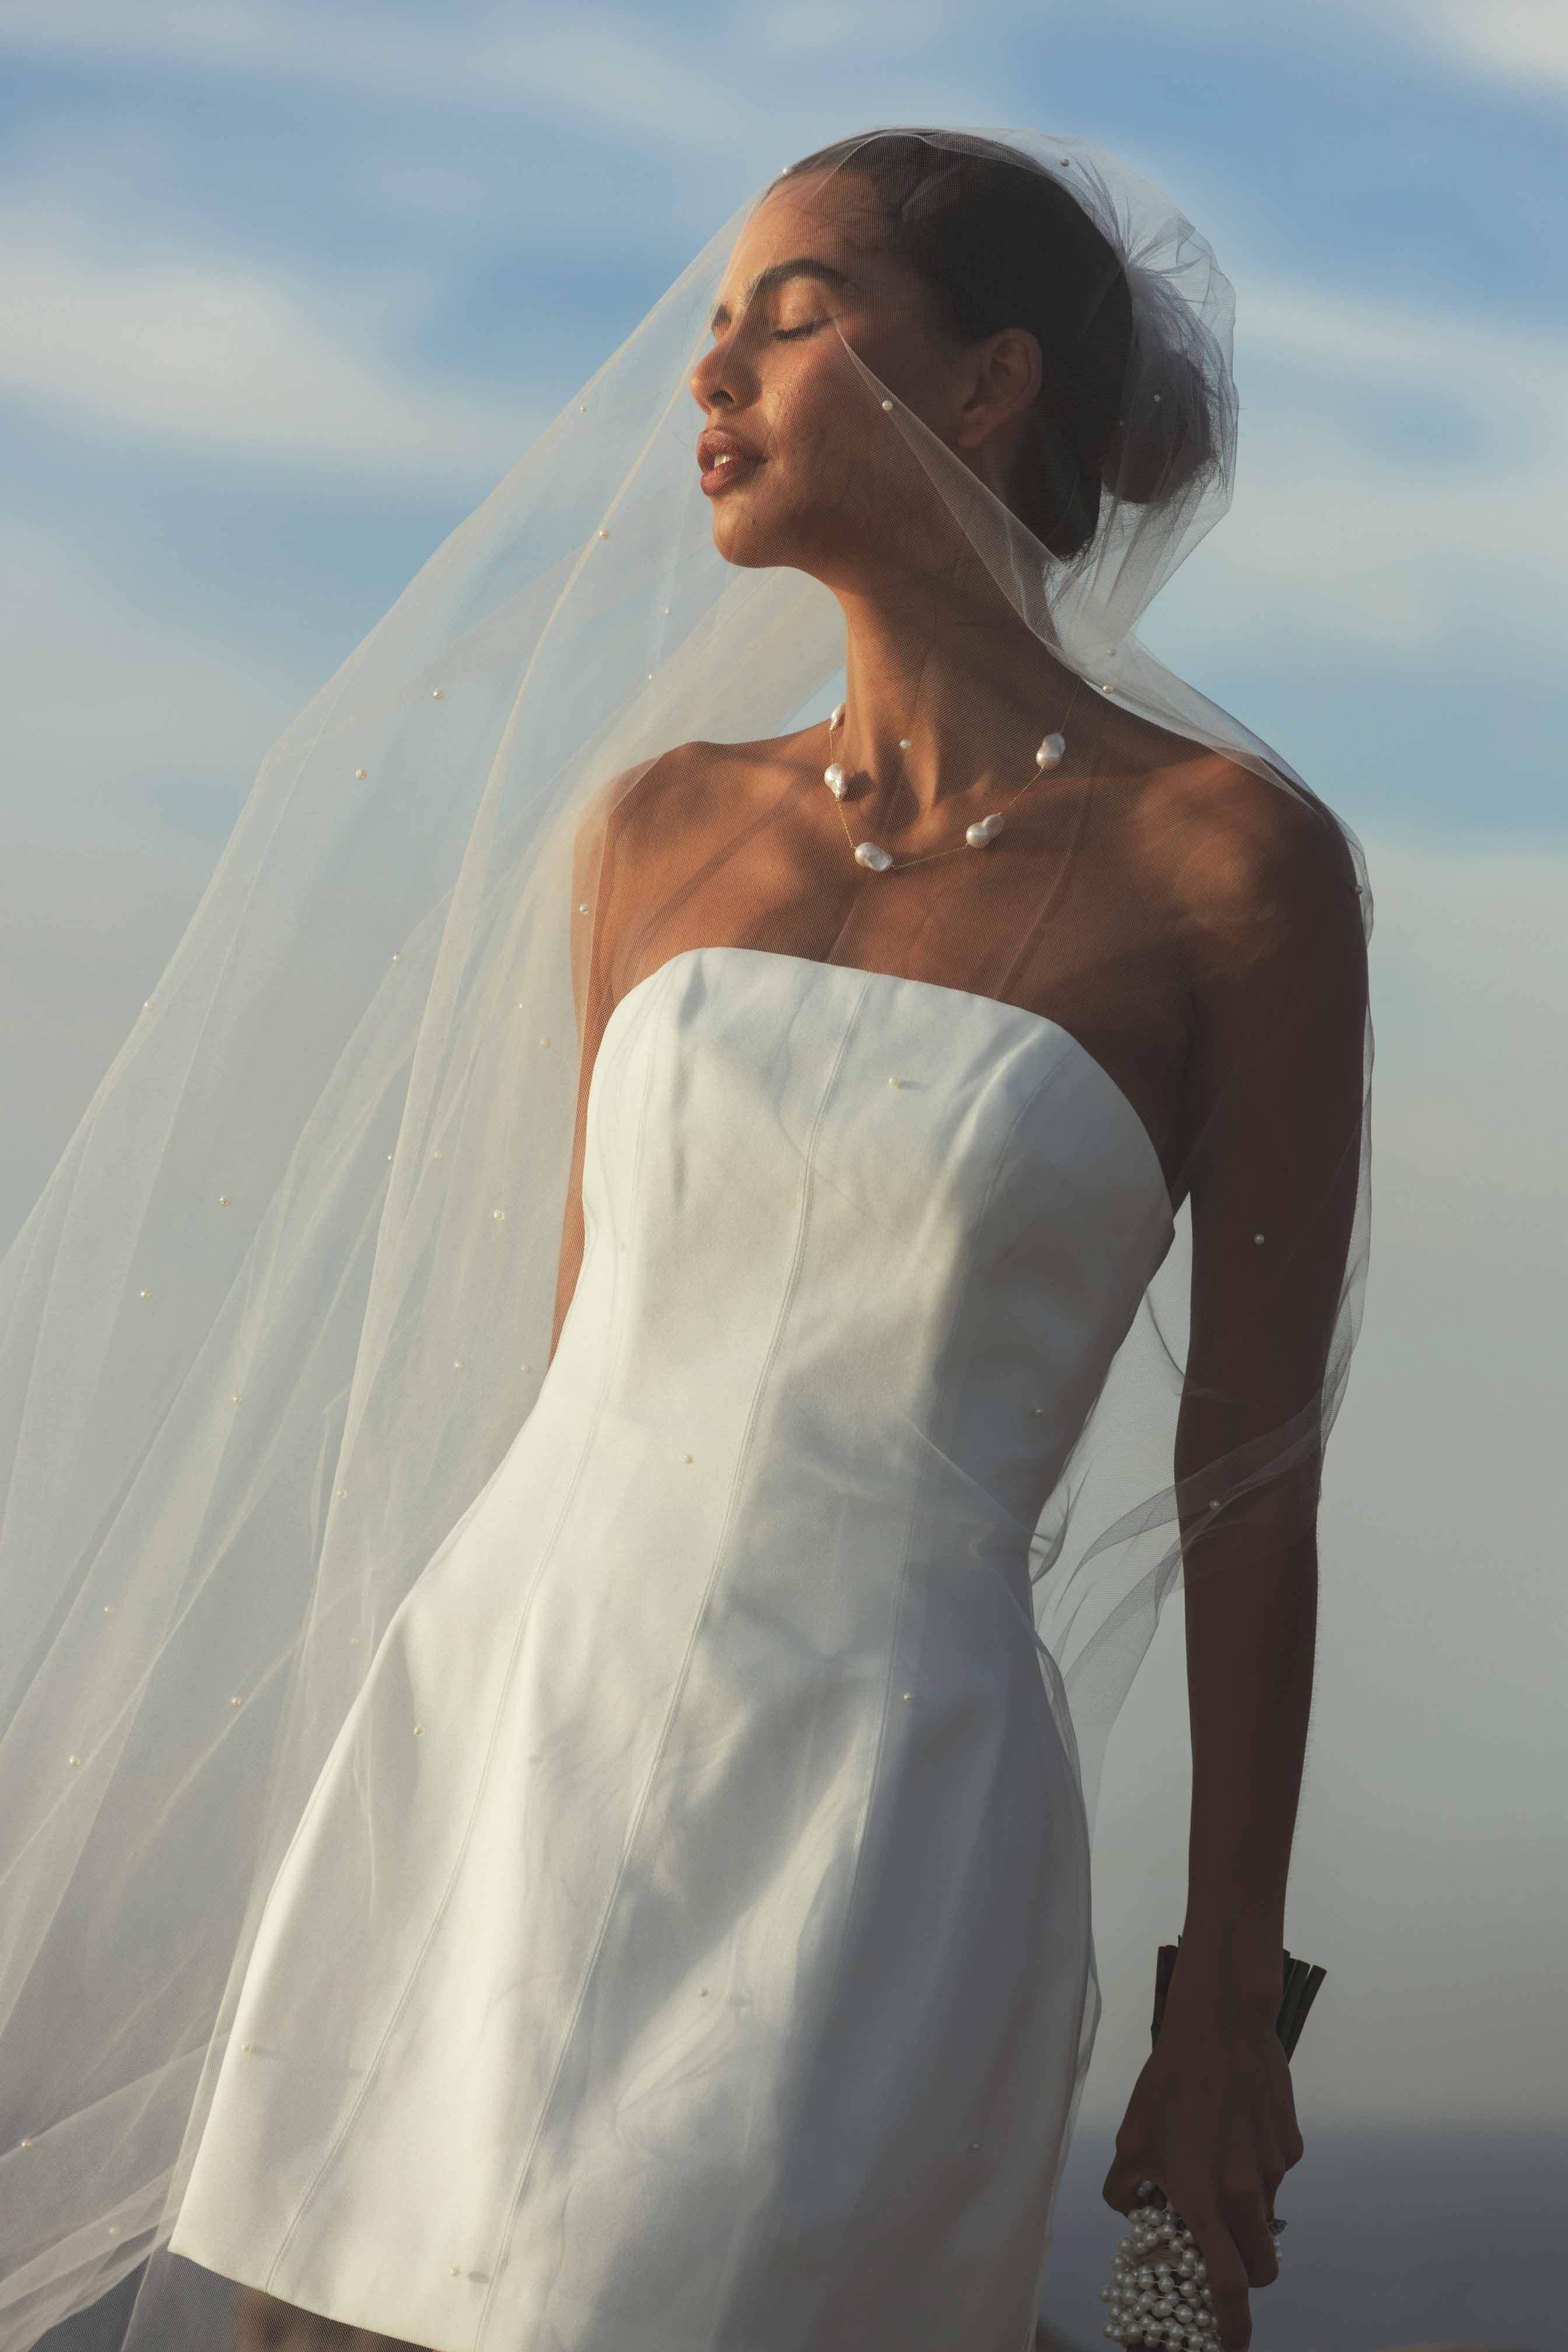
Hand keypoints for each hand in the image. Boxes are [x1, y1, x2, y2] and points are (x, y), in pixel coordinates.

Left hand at [1100, 2009, 1302, 2350]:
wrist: (1222, 2024)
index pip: (1226, 2287)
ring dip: (1246, 2212)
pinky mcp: (1292, 2146)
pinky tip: (1236, 2127)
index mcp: (1202, 2199)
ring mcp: (1275, 2171)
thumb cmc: (1169, 2081)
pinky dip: (1258, 2167)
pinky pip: (1277, 2173)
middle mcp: (1245, 2194)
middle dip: (1244, 2271)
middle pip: (1259, 2266)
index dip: (1232, 2327)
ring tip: (1218, 2159)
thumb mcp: (1131, 2138)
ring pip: (1267, 2217)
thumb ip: (1127, 2187)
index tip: (1229, 2345)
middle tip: (1220, 2248)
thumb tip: (1132, 2211)